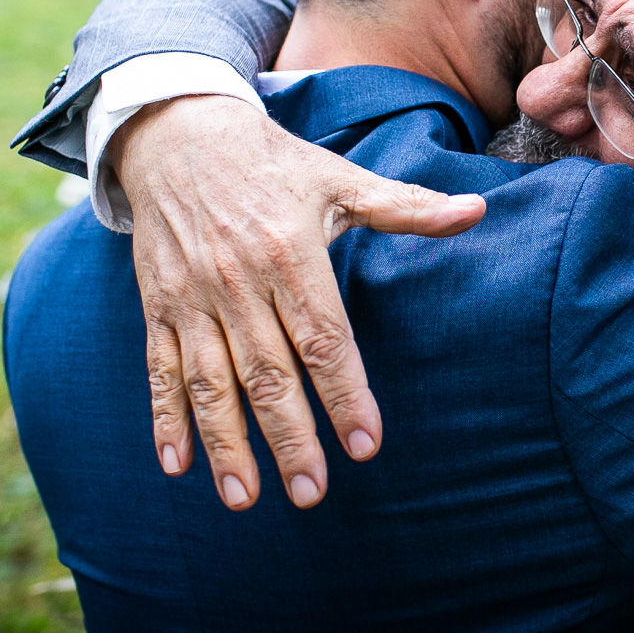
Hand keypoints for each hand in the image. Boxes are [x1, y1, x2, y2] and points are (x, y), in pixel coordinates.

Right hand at [111, 95, 486, 510]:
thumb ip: (407, 206)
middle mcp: (237, 280)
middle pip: (268, 372)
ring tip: (246, 498)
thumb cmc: (274, 163)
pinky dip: (165, 419)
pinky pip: (160, 369)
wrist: (178, 134)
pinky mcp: (157, 306)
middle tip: (311, 492)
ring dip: (226, 443)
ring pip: (211, 381)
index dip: (345, 393)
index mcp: (290, 252)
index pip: (324, 337)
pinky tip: (177, 467)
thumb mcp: (340, 179)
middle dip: (290, 437)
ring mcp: (192, 296)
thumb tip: (476, 210)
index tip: (365, 445)